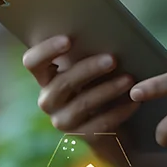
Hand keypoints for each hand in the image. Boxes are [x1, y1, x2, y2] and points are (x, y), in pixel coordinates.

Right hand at [22, 36, 138, 132]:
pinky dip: (119, 111)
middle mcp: (49, 100)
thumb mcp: (91, 67)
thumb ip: (88, 51)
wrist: (112, 123)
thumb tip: (105, 29)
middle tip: (112, 58)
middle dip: (87, 69)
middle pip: (61, 83)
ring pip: (82, 104)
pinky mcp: (83, 137)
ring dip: (108, 89)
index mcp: (45, 77)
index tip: (68, 39)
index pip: (32, 62)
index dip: (46, 50)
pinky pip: (101, 124)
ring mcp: (63, 121)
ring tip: (129, 79)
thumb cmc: (100, 82)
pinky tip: (135, 101)